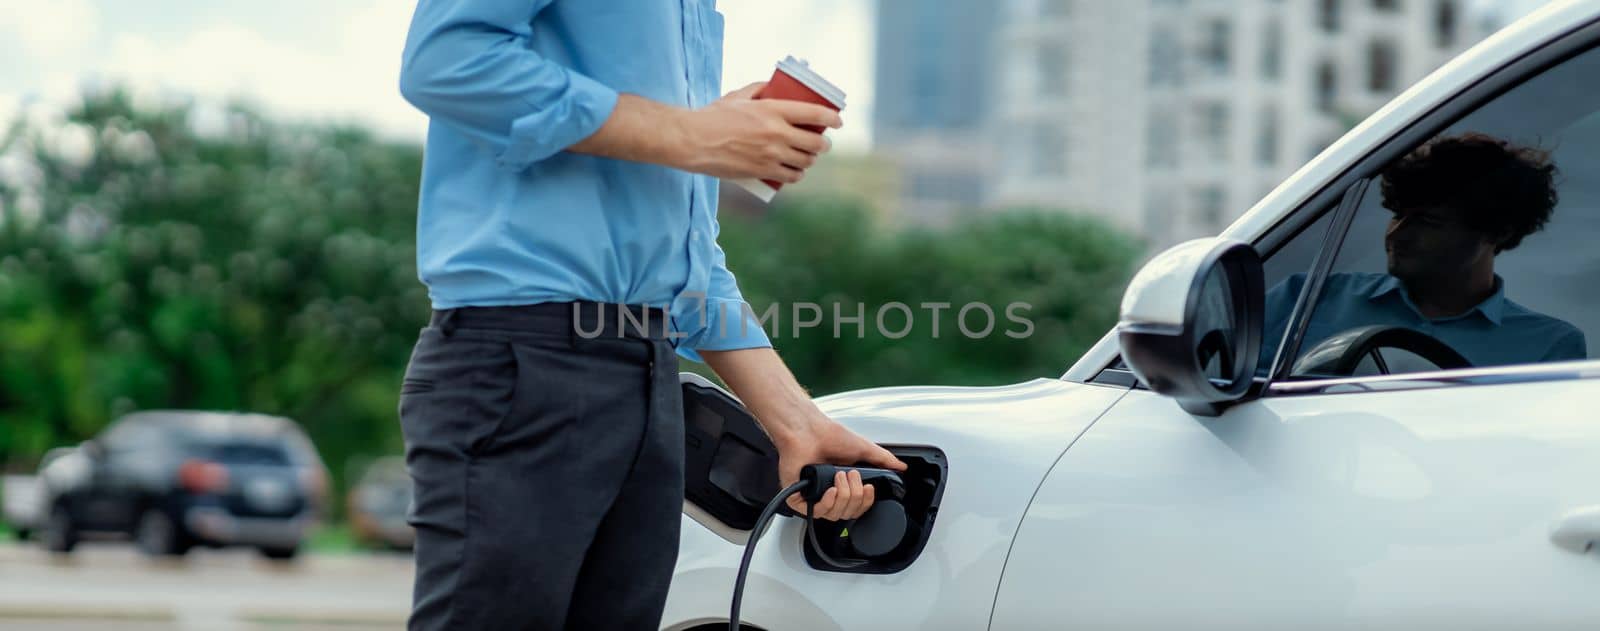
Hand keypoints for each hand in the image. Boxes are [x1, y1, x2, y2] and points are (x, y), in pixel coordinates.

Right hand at [669, 82, 840, 182]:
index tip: (838, 121)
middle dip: (823, 144)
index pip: (815, 114)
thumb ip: (759, 89)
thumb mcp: (737, 96)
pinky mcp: (762, 172)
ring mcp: (771, 155)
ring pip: (805, 161)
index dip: (832, 118)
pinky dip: (797, 174)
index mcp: (773, 110)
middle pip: (815, 142)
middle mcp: (777, 134)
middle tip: (822, 142)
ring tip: (808, 157)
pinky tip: (796, 172)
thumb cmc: (713, 116)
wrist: (693, 141)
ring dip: (810, 160)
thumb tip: (773, 87)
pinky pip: (791, 176)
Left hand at [775, 414, 905, 518]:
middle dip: (854, 495)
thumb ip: (884, 460)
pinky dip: (826, 503)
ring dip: (842, 495)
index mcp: (844, 486)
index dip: (866, 502)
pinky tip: (830, 490)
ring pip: (834, 515)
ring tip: (839, 476)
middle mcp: (829, 493)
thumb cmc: (830, 437)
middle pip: (848, 514)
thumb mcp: (864, 449)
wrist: (809, 431)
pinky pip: (815, 513)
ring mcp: (814, 496)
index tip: (869, 489)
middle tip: (851, 475)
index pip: (858, 508)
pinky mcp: (797, 498)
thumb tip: (901, 467)